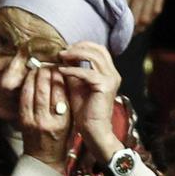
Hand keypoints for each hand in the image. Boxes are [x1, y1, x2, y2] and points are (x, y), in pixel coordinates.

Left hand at [17, 67, 72, 172]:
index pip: (61, 92)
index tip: (60, 67)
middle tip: (48, 64)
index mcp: (63, 121)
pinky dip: (27, 85)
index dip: (59, 77)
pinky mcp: (23, 120)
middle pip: (46, 89)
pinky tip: (30, 77)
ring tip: (39, 67)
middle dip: (46, 73)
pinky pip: (24, 97)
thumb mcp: (71, 122)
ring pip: (33, 91)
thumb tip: (65, 79)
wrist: (44, 159)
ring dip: (36, 76)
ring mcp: (33, 120)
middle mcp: (48, 120)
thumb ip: (68, 103)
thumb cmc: (61, 139)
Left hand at [57, 41, 123, 161]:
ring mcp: (111, 79)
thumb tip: (61, 56)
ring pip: (94, 56)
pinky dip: (72, 69)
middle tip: (62, 51)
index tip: (65, 49)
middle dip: (78, 47)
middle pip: (98, 49)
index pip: (98, 49)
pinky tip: (61, 70)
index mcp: (108, 72)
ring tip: (60, 57)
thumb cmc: (84, 110)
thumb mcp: (76, 85)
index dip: (82, 45)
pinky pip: (87, 72)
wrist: (93, 130)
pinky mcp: (105, 86)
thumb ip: (73, 70)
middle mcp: (113, 73)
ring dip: (75, 54)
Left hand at [109, 0, 167, 31]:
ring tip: (131, 32)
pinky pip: (156, 10)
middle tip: (120, 38)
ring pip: (147, 18)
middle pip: (135, 21)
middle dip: (127, 32)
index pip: (121, 15)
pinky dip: (149, 18)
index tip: (110, 35)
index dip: (116, 28)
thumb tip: (104, 5)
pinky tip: (142, 21)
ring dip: (139, 27)